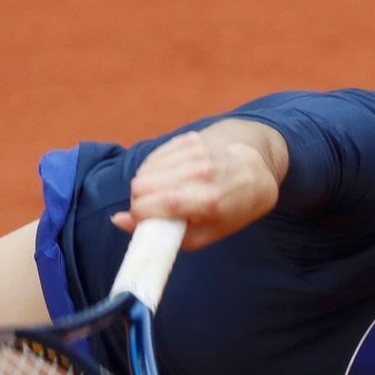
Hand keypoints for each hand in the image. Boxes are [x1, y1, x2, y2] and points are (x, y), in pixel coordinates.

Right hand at [110, 129, 278, 249]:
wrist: (256, 173)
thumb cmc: (230, 210)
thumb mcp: (204, 235)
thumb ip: (163, 235)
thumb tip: (118, 220)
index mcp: (209, 201)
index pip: (156, 203)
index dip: (139, 215)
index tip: (143, 221)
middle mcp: (202, 172)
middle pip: (142, 185)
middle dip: (140, 201)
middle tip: (155, 210)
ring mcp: (196, 152)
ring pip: (144, 170)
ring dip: (147, 186)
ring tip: (166, 195)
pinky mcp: (190, 139)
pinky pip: (154, 158)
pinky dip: (156, 171)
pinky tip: (172, 178)